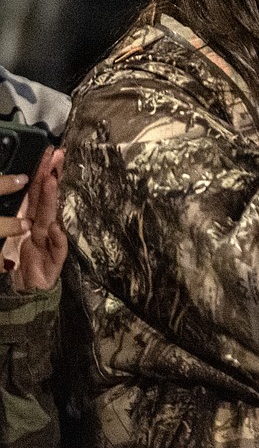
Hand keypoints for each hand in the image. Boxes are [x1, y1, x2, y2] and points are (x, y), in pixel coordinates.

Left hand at [1, 148, 66, 292]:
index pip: (37, 192)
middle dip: (51, 176)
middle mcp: (42, 227)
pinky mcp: (55, 262)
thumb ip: (18, 224)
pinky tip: (55, 228)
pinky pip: (57, 250)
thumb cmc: (21, 264)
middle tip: (57, 155)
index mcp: (31, 220)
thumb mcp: (12, 241)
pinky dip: (57, 239)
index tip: (49, 153)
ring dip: (52, 199)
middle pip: (46, 199)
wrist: (27, 294)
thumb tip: (32, 214)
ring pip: (50, 218)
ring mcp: (50, 243)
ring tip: (52, 180)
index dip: (42, 172)